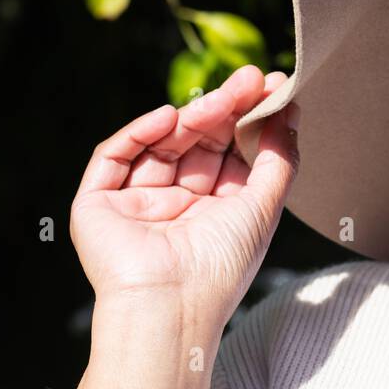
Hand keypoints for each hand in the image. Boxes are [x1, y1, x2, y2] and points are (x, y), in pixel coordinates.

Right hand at [65, 65, 298, 388]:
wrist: (170, 308)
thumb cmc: (221, 267)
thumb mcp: (263, 207)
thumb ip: (279, 158)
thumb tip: (290, 110)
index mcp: (215, 213)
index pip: (231, 154)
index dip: (249, 120)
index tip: (271, 86)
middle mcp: (176, 206)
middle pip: (199, 143)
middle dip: (224, 110)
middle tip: (248, 79)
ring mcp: (137, 203)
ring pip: (161, 144)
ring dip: (190, 117)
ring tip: (217, 101)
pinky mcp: (99, 204)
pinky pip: (115, 156)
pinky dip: (139, 133)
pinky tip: (169, 117)